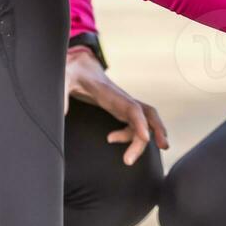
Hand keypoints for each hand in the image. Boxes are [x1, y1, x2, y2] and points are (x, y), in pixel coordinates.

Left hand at [65, 47, 169, 165]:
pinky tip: (110, 139)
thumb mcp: (64, 78)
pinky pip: (133, 125)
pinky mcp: (120, 110)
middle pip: (148, 114)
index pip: (133, 108)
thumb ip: (63, 93)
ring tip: (129, 159)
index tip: (145, 138)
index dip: (141, 123)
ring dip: (145, 139)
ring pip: (145, 122)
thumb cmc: (73, 73)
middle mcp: (123, 99)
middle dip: (158, 129)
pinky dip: (129, 136)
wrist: (79, 67)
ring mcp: (123, 105)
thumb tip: (64, 112)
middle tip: (163, 147)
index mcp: (112, 94)